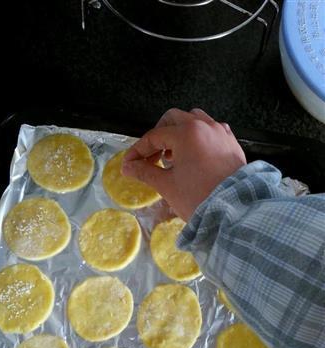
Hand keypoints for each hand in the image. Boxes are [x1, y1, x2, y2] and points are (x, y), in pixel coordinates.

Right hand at [122, 108, 245, 220]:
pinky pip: (211, 129)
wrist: (235, 211)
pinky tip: (194, 154)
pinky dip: (198, 136)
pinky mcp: (231, 142)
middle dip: (158, 135)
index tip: (129, 163)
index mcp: (186, 133)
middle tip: (151, 156)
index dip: (138, 150)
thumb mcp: (167, 185)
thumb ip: (145, 171)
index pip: (154, 136)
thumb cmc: (199, 197)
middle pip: (173, 119)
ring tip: (173, 154)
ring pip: (194, 119)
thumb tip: (128, 167)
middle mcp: (204, 126)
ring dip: (179, 132)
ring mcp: (220, 132)